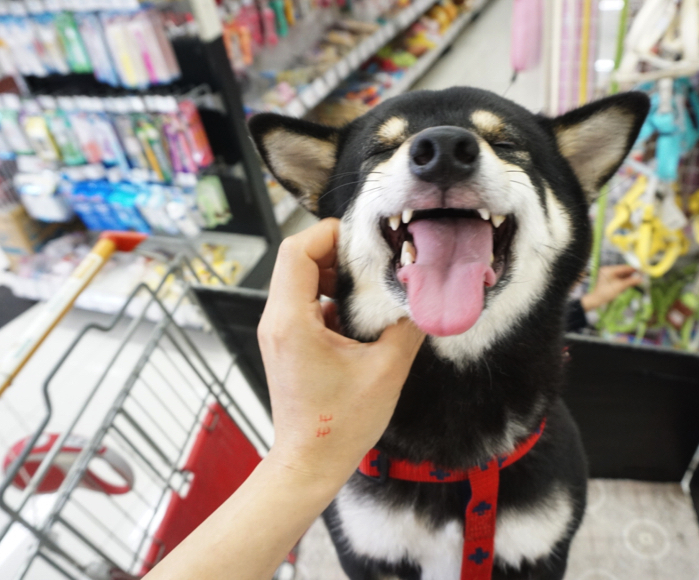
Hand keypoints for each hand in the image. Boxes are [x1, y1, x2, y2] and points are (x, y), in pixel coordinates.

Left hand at [258, 218, 424, 484]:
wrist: (309, 464)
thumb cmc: (339, 425)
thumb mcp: (386, 370)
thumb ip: (406, 326)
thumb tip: (422, 297)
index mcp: (291, 320)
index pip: (297, 250)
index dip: (329, 234)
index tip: (363, 240)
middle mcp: (276, 322)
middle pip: (297, 260)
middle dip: (336, 252)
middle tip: (373, 260)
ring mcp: (278, 334)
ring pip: (299, 281)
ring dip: (333, 276)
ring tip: (369, 286)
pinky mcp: (287, 345)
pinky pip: (303, 305)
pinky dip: (329, 299)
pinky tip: (360, 315)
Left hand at [581, 264, 642, 311]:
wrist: (597, 300)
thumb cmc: (606, 293)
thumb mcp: (620, 287)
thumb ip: (631, 281)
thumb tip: (640, 278)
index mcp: (608, 270)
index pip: (623, 267)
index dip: (633, 269)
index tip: (641, 269)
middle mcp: (608, 270)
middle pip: (623, 270)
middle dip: (632, 273)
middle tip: (641, 275)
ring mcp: (608, 274)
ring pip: (621, 274)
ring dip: (629, 277)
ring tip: (638, 278)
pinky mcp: (609, 279)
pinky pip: (619, 278)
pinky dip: (625, 280)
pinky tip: (632, 281)